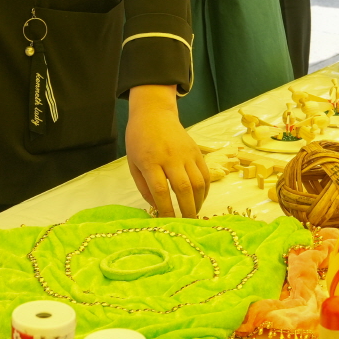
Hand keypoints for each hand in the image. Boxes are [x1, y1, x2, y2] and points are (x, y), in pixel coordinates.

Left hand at [125, 84, 207, 216]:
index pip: (160, 190)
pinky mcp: (197, 151)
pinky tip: (200, 199)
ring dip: (198, 202)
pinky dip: (205, 190)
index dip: (166, 209)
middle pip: (183, 188)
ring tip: (194, 213)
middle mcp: (170, 157)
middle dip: (186, 210)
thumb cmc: (139, 140)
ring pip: (198, 182)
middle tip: (186, 224)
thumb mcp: (133, 163)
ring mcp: (186, 153)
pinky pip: (205, 174)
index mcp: (150, 161)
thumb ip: (144, 187)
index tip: (168, 223)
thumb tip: (158, 208)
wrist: (154, 114)